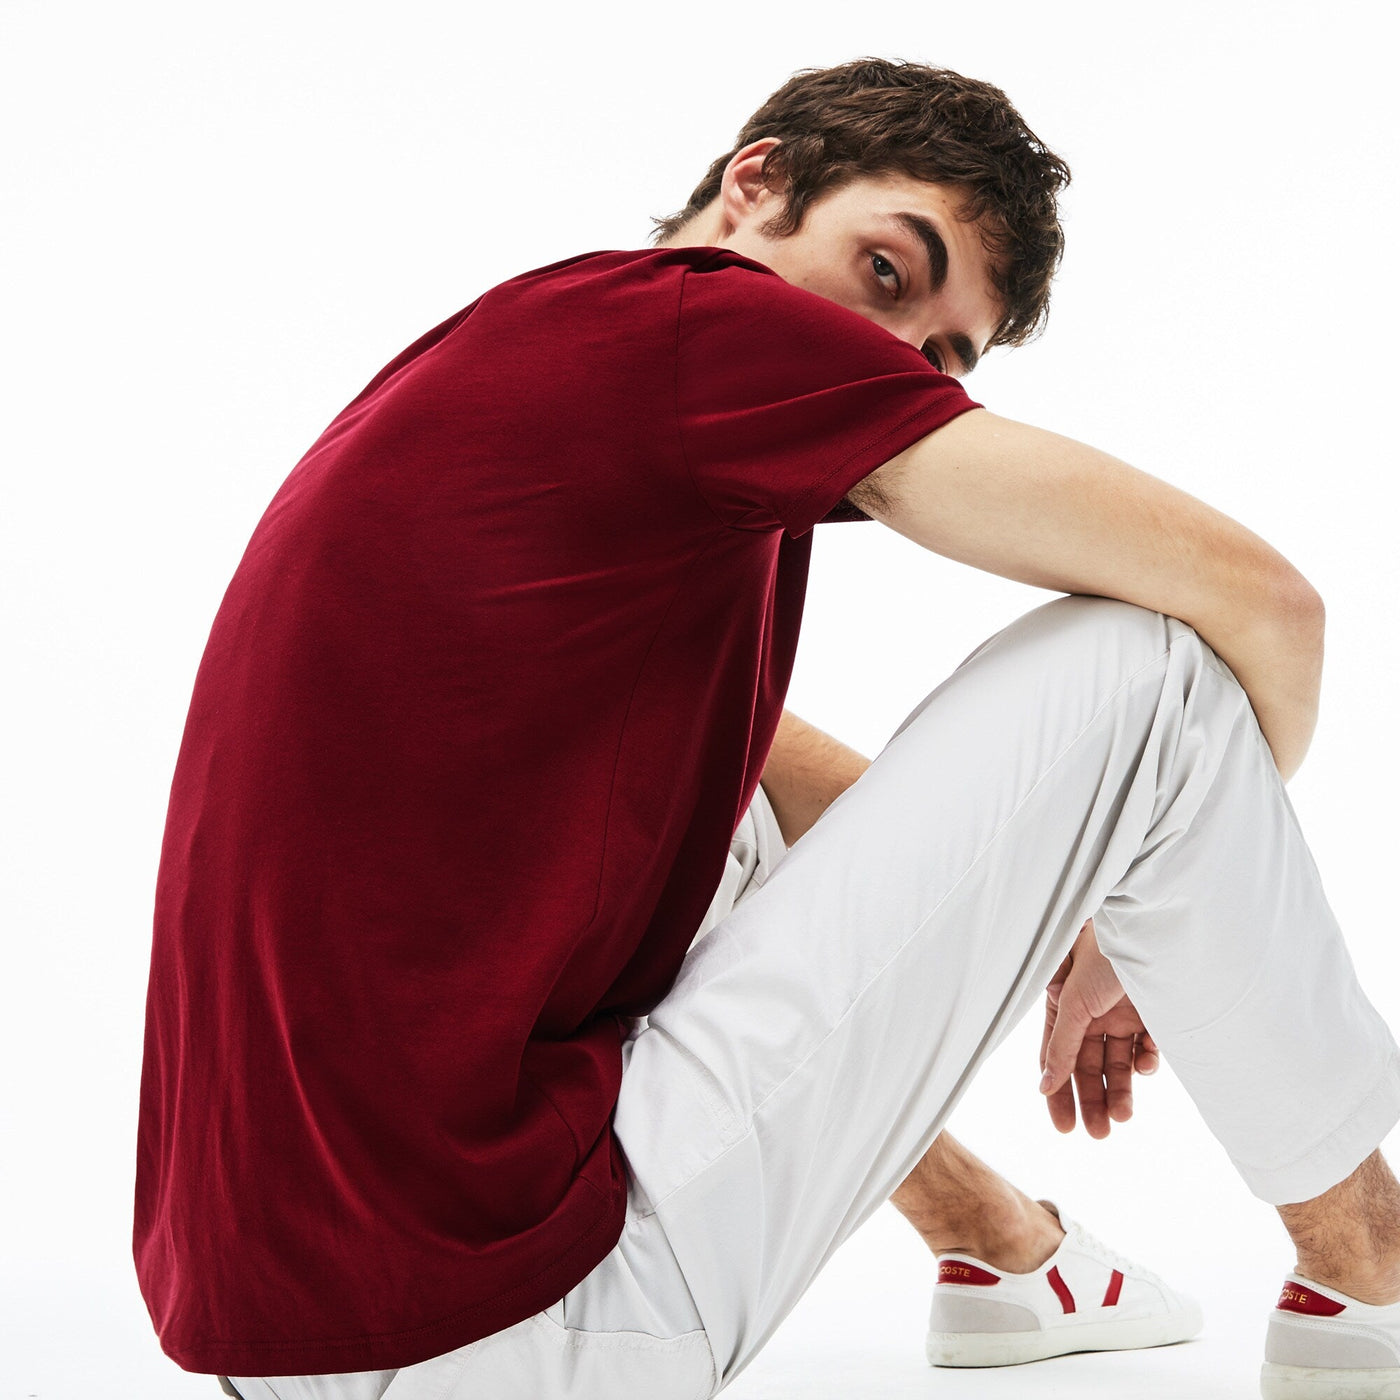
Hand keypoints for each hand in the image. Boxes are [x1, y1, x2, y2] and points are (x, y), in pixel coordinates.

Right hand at [1038, 916, 1159, 1137]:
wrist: (1154, 932)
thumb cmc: (1104, 955)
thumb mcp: (1075, 1004)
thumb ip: (1061, 1046)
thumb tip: (1043, 1085)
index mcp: (1066, 1008)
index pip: (1058, 1058)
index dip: (1059, 1091)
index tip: (1063, 1127)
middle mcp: (1093, 1014)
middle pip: (1089, 1067)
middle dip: (1092, 1100)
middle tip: (1098, 1134)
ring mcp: (1123, 1015)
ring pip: (1120, 1065)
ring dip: (1121, 1091)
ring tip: (1123, 1117)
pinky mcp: (1154, 1017)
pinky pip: (1148, 1049)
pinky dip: (1147, 1062)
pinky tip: (1145, 1067)